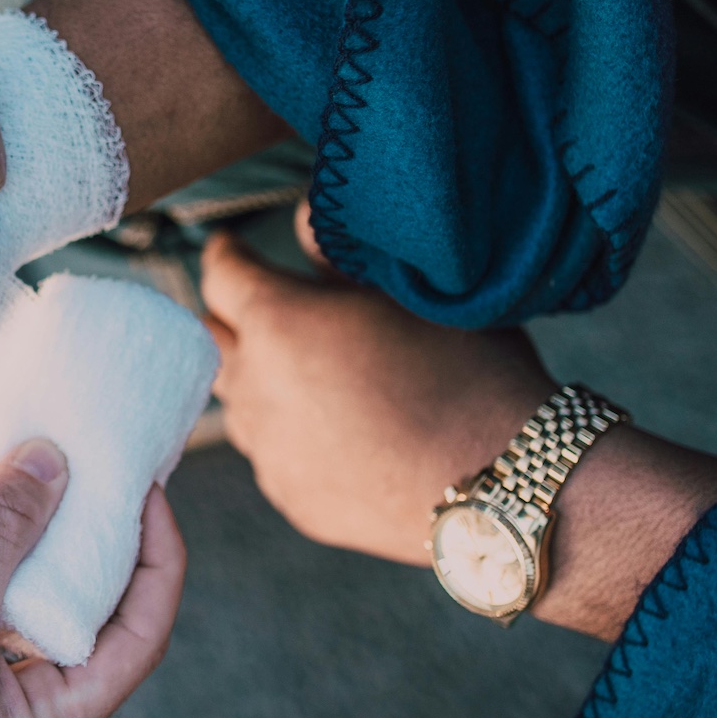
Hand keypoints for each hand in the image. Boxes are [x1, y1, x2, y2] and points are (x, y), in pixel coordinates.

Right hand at [0, 439, 186, 717]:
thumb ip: (2, 527)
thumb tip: (57, 463)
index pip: (136, 637)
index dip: (153, 558)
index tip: (146, 488)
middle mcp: (5, 709)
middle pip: (74, 604)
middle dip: (78, 527)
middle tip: (90, 456)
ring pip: (7, 584)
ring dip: (9, 519)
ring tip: (23, 444)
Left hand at [199, 213, 716, 637]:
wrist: (501, 486)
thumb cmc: (469, 374)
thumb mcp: (414, 291)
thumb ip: (341, 255)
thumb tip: (304, 220)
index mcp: (278, 323)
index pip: (220, 275)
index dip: (227, 256)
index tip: (230, 248)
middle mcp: (256, 387)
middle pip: (215, 340)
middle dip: (233, 319)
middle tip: (263, 306)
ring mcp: (269, 450)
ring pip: (238, 401)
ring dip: (258, 378)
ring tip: (302, 370)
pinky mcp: (290, 497)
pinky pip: (272, 453)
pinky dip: (288, 433)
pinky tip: (332, 430)